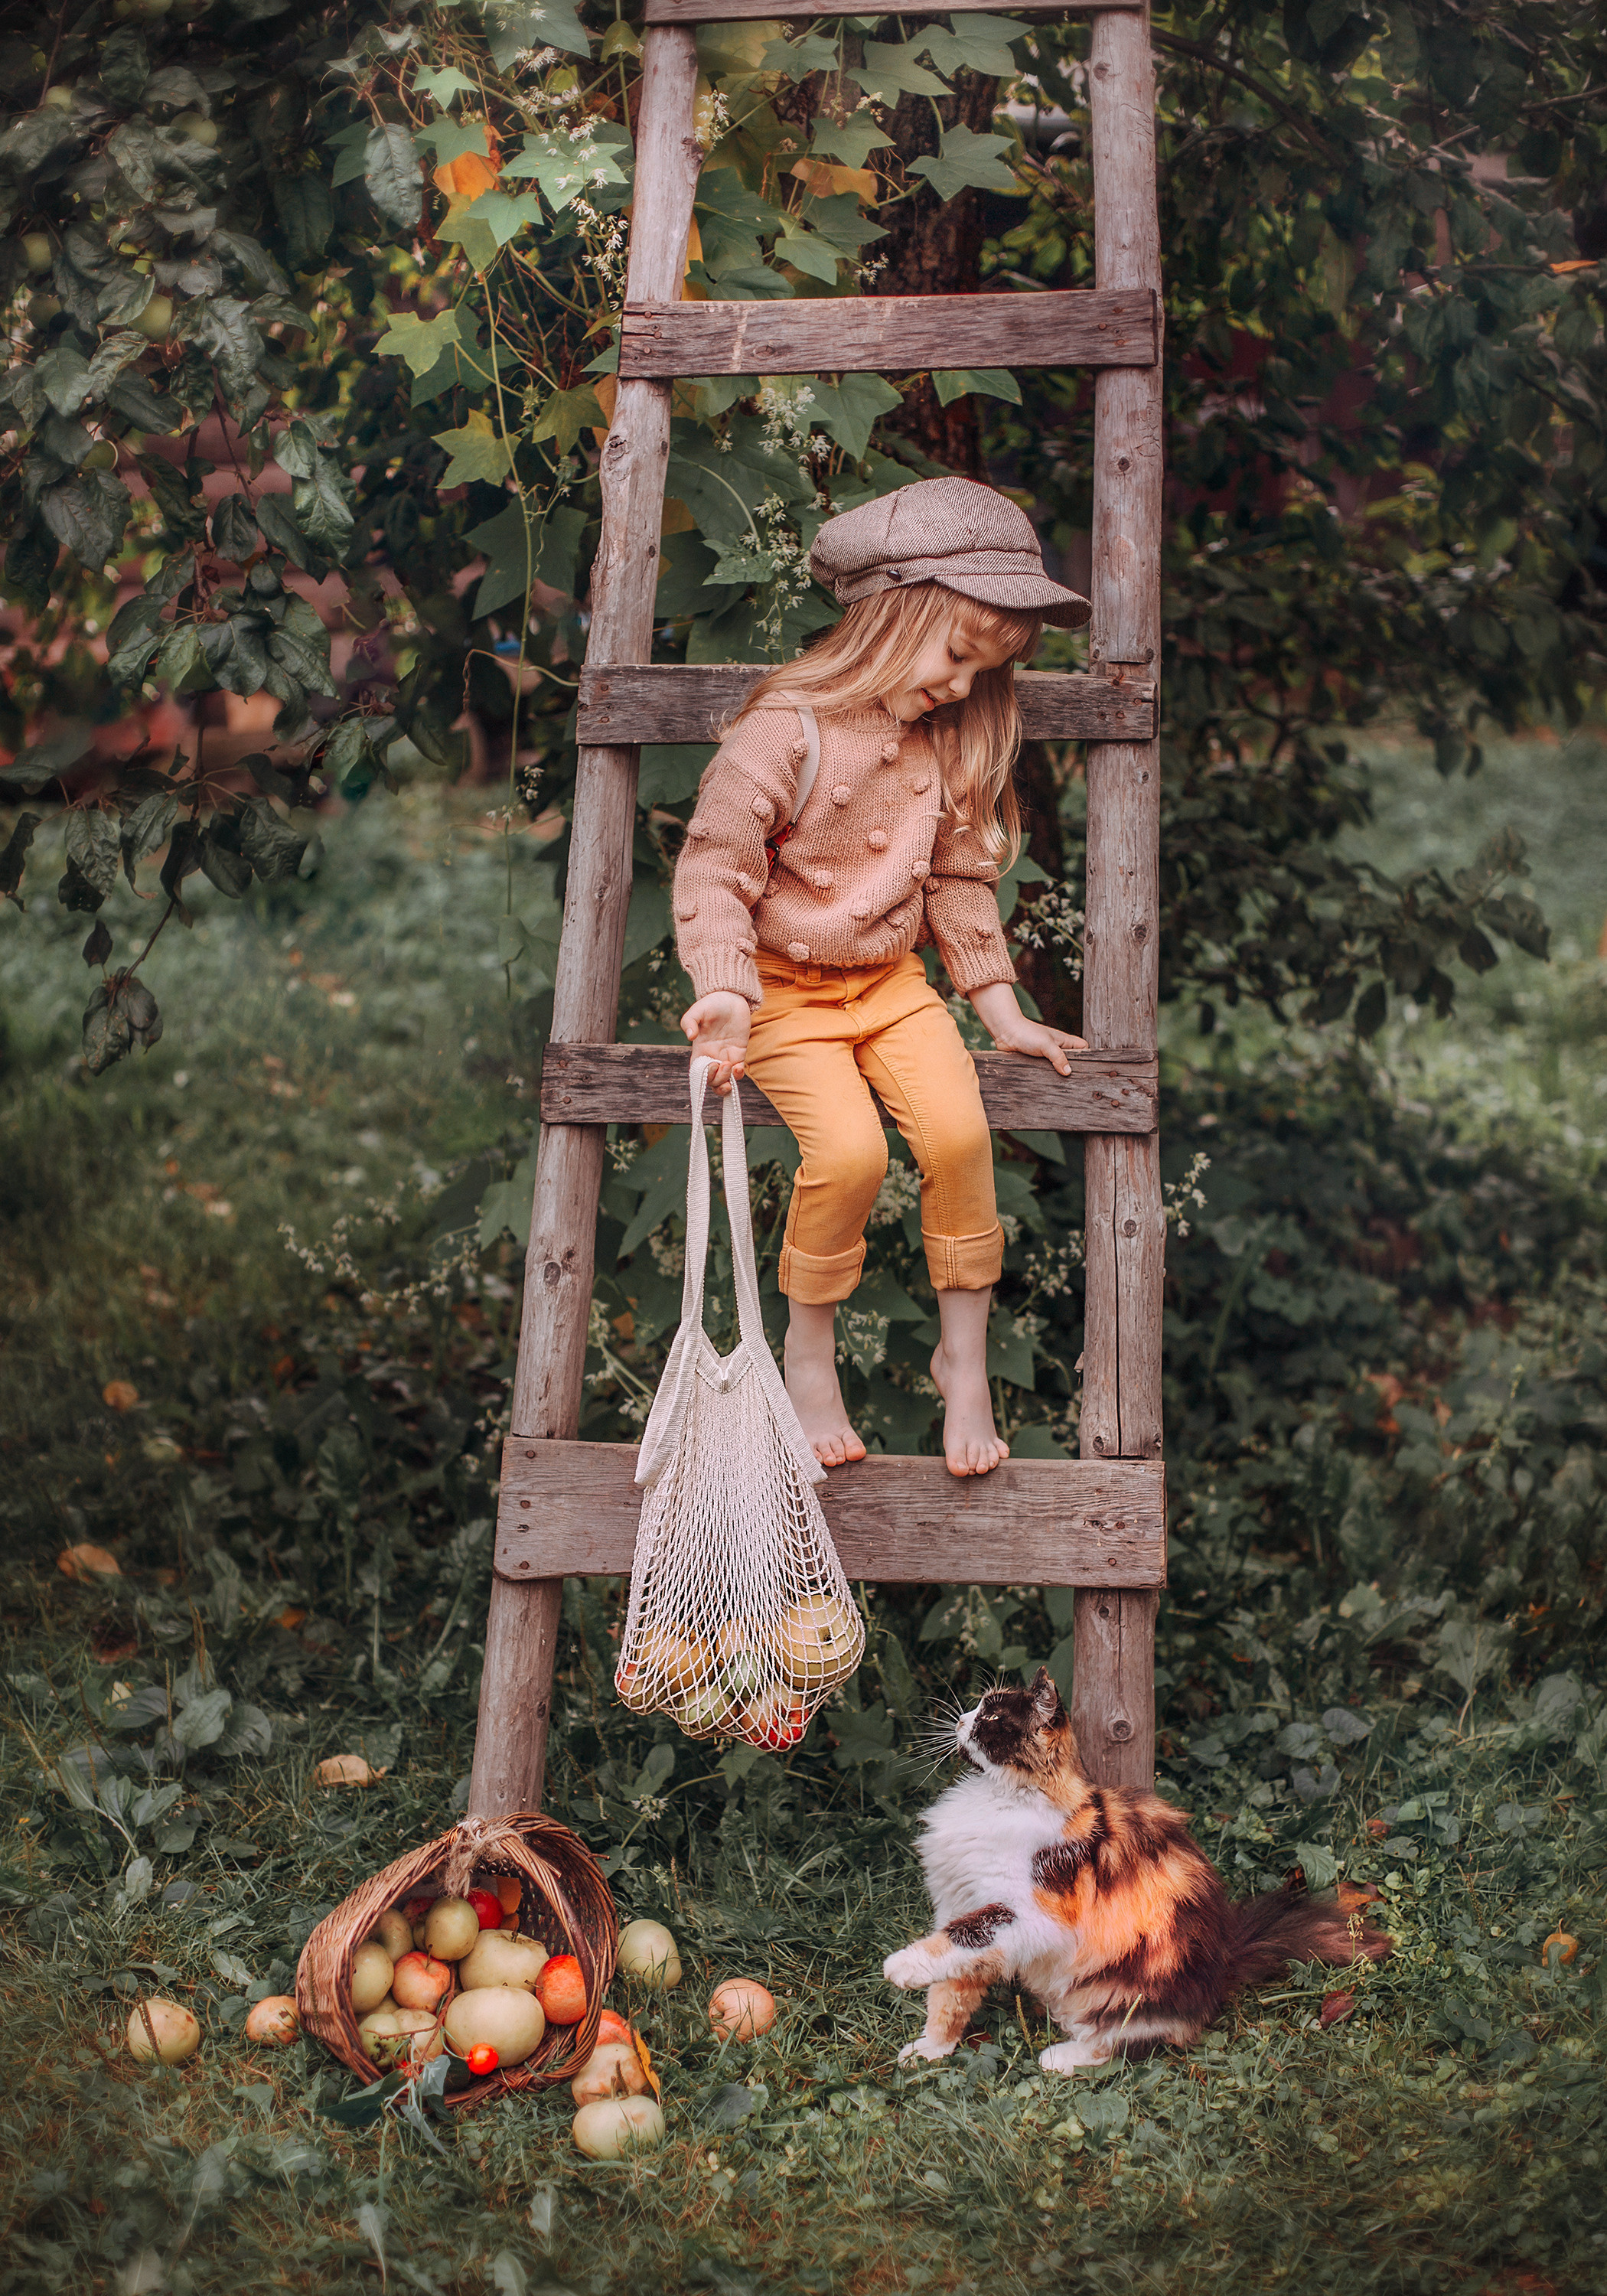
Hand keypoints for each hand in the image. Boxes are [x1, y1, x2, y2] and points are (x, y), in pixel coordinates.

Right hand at [681, 991, 751, 1097]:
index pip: (698, 1072)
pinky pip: (738, 1072)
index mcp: (699, 1050)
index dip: (703, 1076)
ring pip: (724, 1080)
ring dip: (726, 1081)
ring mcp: (726, 1056)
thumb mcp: (697, 1010)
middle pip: (711, 1080)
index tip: (711, 1065)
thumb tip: (690, 1036)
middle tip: (724, 1065)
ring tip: (731, 1067)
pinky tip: (738, 1067)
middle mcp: (712, 1056)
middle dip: (717, 1080)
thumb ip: (689, 1021)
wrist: (731, 997)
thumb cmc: (711, 1004)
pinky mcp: (739, 1053)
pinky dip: (738, 1075)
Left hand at [967, 983, 1085, 1076]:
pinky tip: (1046, 1085)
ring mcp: (1046, 1056)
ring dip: (1057, 1076)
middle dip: (1073, 1070)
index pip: (1083, 1048)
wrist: (1005, 1033)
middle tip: (1075, 1083)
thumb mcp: (1046, 1045)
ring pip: (1057, 1069)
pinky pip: (1044, 1072)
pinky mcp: (1036, 1063)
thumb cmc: (1026, 1033)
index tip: (1089, 1068)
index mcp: (1063, 1041)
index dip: (1088, 1056)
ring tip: (1062, 1087)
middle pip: (1072, 1061)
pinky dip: (1045, 1077)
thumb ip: (1058, 1058)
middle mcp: (1056, 1049)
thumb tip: (1068, 1072)